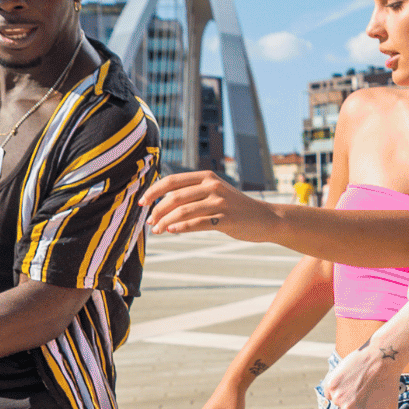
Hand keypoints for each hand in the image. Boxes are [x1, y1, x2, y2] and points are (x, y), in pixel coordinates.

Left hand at [144, 171, 278, 240]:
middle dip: (157, 210)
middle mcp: (213, 186)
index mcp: (207, 177)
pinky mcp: (226, 218)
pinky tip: (172, 231)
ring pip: (183, 211)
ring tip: (158, 230)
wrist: (265, 218)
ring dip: (166, 222)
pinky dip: (181, 227)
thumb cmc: (235, 208)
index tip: (142, 202)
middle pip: (175, 197)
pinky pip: (198, 223)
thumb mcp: (215, 193)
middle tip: (150, 222)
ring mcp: (220, 202)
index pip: (172, 181)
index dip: (153, 191)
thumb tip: (161, 205)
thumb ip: (193, 194)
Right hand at [323, 339, 406, 408]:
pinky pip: (330, 392)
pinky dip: (338, 386)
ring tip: (360, 383)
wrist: (382, 357)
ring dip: (346, 396)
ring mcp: (339, 397)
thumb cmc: (388, 386)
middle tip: (367, 392)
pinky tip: (351, 378)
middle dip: (356, 407)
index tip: (370, 405)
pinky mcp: (331, 384)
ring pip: (338, 404)